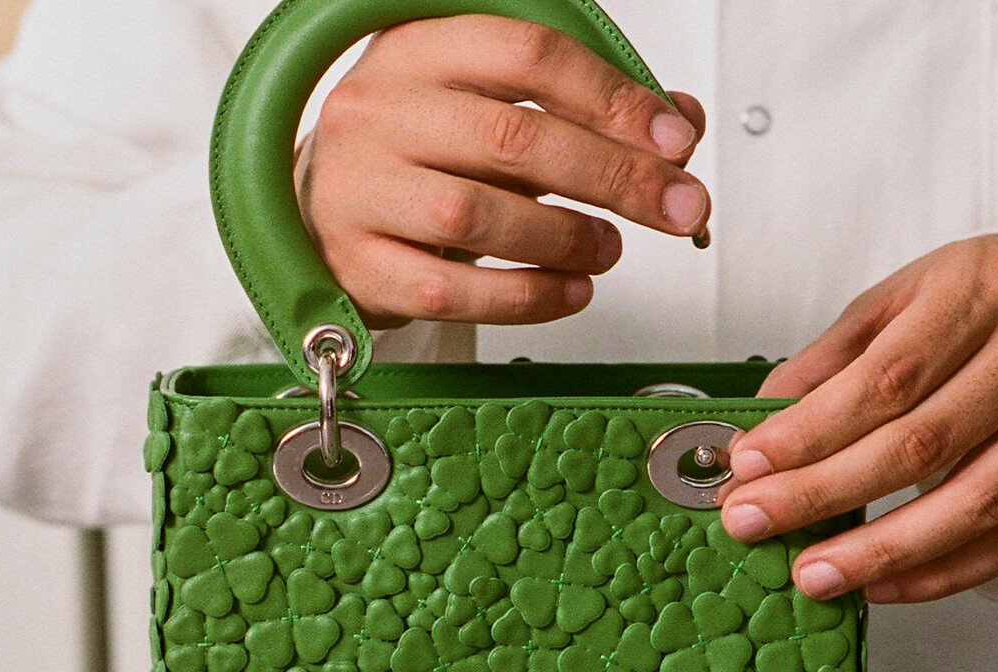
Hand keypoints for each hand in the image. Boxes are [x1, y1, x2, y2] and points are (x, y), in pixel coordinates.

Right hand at [298, 15, 708, 328]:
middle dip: (614, 176)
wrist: (319, 212)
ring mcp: (358, 190)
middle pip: (513, 137)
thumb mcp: (491, 107)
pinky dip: (527, 296)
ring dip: (567, 236)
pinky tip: (568, 290)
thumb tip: (679, 124)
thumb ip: (586, 109)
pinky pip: (451, 291)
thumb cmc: (418, 153)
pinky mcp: (357, 265)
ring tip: (607, 247)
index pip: (528, 55)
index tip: (674, 141)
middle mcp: (377, 111)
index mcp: (418, 49)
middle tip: (677, 207)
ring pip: (478, 214)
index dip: (613, 98)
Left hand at [719, 236, 997, 602]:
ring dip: (883, 552)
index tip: (748, 466)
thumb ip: (832, 359)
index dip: (811, 432)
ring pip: (975, 504)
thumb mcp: (902, 298)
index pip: (886, 379)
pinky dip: (944, 573)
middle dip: (825, 494)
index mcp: (984, 290)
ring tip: (814, 574)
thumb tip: (761, 425)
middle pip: (923, 444)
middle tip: (754, 523)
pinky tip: (883, 583)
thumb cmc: (981, 302)